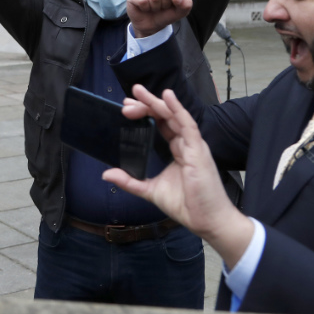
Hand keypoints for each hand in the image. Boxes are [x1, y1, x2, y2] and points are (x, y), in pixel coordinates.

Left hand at [102, 85, 253, 266]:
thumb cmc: (186, 205)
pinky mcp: (198, 151)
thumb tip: (106, 174)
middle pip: (166, 117)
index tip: (127, 108)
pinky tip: (167, 97)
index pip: (161, 125)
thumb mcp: (150, 191)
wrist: (206, 221)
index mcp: (178, 151)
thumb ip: (129, 181)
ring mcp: (194, 146)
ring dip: (156, 103)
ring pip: (174, 116)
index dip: (146, 114)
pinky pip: (187, 125)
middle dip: (147, 105)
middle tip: (128, 97)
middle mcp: (187, 144)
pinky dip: (177, 109)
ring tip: (139, 92)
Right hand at [127, 0, 191, 37]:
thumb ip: (186, 4)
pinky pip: (143, 1)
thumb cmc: (164, 14)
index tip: (172, 2)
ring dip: (155, 7)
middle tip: (161, 6)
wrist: (150, 25)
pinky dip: (145, 8)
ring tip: (152, 7)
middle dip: (165, 4)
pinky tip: (144, 7)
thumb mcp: (180, 12)